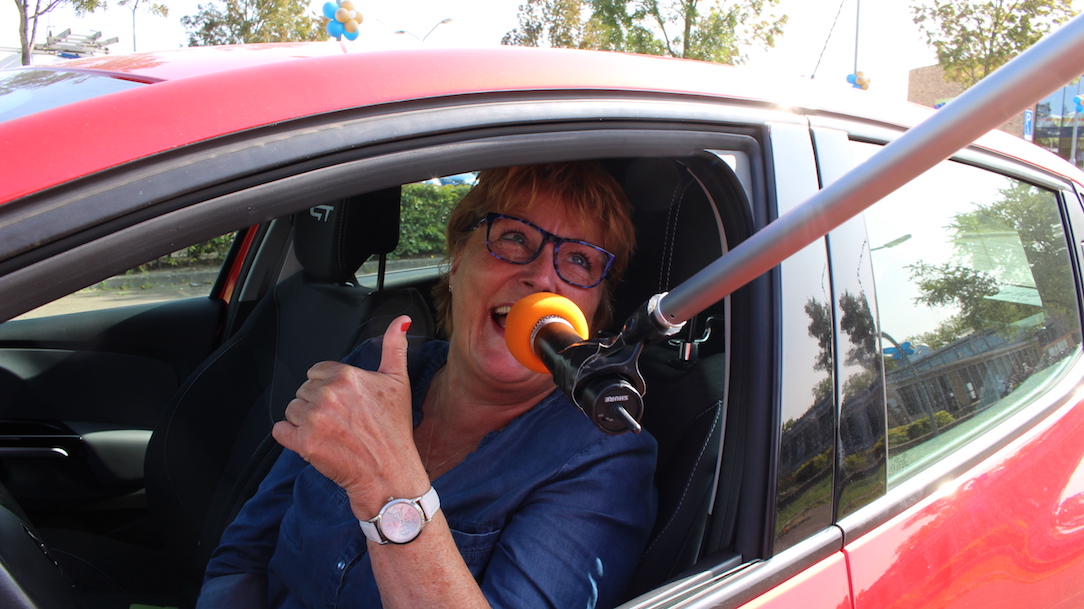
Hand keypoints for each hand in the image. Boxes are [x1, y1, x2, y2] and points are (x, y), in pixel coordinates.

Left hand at [272, 316, 425, 515]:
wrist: (389, 473)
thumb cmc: (395, 431)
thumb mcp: (399, 382)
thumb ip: (395, 347)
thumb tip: (402, 321)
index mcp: (347, 376)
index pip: (317, 371)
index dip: (329, 387)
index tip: (344, 403)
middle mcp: (328, 394)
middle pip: (304, 390)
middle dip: (318, 404)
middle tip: (341, 420)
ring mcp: (314, 419)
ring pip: (292, 409)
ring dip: (305, 421)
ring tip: (330, 432)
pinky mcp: (304, 443)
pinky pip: (280, 430)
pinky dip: (290, 436)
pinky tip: (313, 442)